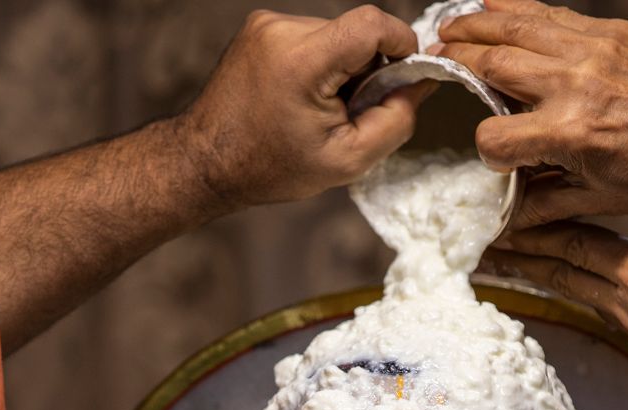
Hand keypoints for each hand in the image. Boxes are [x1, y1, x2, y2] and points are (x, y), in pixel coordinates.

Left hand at [177, 5, 427, 209]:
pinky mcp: (261, 28)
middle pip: (355, 33)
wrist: (206, 162)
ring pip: (335, 36)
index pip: (372, 24)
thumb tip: (422, 83)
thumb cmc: (270, 167)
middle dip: (368, 70)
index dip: (402, 44)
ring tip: (322, 110)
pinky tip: (304, 98)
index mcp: (302, 61)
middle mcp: (281, 31)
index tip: (407, 74)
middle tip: (352, 113)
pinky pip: (312, 38)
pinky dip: (321, 65)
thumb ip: (396, 119)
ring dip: (343, 69)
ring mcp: (266, 25)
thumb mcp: (347, 160)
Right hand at [438, 0, 627, 224]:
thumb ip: (542, 203)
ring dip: (471, 25)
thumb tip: (503, 220)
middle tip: (431, 65)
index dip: (486, 152)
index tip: (496, 158)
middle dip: (453, 65)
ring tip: (446, 30)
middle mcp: (575, 83)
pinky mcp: (608, 31)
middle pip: (489, 63)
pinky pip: (547, 12)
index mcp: (571, 132)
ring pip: (511, 26)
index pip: (493, 136)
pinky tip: (488, 9)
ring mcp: (591, 50)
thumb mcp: (601, 200)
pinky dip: (513, 9)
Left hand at [481, 213, 627, 409]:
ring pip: (577, 295)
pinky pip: (602, 313)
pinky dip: (577, 296)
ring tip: (510, 268)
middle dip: (522, 256)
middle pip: (562, 273)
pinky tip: (573, 291)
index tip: (504, 219)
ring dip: (541, 278)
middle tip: (484, 247)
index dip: (538, 229)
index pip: (576, 243)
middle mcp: (626, 304)